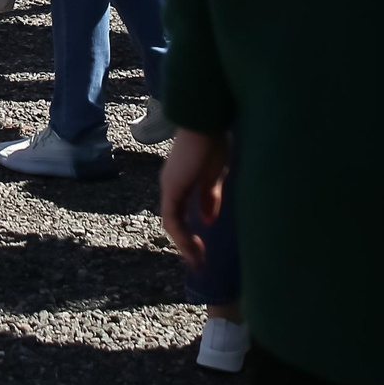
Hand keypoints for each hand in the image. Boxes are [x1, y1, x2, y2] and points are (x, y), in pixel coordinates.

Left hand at [159, 130, 230, 268]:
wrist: (206, 122)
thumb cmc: (212, 142)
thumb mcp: (214, 175)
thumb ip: (209, 196)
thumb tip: (207, 220)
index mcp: (181, 182)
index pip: (181, 214)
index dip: (190, 234)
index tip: (203, 250)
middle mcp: (171, 186)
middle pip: (175, 222)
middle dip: (186, 244)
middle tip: (198, 263)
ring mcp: (170, 187)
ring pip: (172, 224)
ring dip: (184, 244)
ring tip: (197, 260)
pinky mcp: (172, 188)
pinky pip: (173, 219)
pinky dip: (182, 235)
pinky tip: (194, 246)